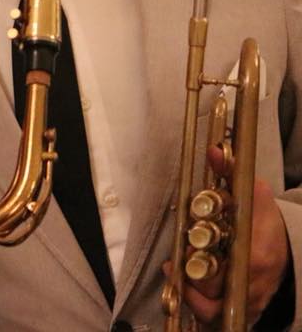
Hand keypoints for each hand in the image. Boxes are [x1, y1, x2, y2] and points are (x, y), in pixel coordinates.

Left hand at [171, 147, 288, 326]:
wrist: (286, 250)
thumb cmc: (263, 220)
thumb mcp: (251, 192)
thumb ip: (229, 171)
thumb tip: (213, 150)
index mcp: (258, 250)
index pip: (233, 258)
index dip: (208, 250)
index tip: (192, 240)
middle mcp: (253, 279)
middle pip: (217, 284)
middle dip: (196, 270)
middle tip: (183, 257)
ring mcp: (248, 297)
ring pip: (213, 305)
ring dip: (192, 289)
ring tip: (178, 270)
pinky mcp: (242, 309)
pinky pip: (214, 316)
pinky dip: (196, 303)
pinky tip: (182, 284)